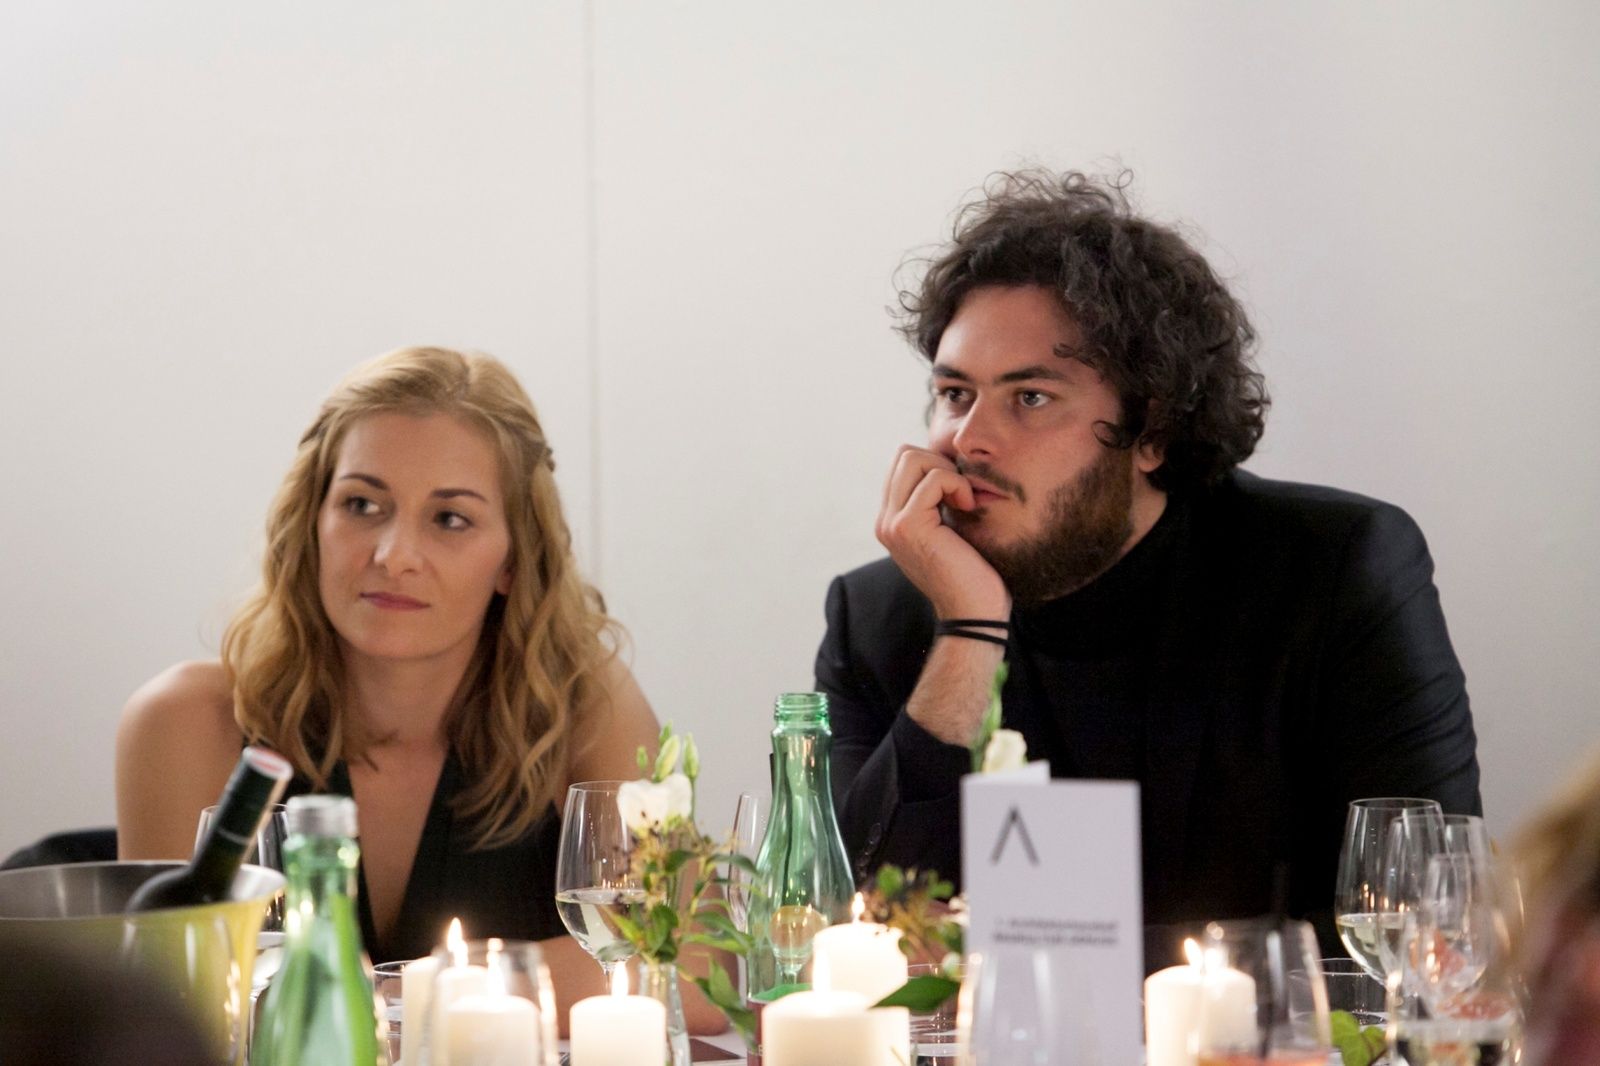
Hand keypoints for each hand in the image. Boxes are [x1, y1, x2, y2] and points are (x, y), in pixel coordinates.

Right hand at [876, 446, 1010, 619]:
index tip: (959, 492)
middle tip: (962, 493)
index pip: (904, 464)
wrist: (974, 613)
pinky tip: (967, 507)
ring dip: (947, 471)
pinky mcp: (908, 525)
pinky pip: (933, 478)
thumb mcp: (950, 532)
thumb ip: (938, 504)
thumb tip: (949, 465)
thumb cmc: (972, 575)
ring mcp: (892, 523)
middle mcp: (885, 521)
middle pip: (904, 453)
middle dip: (940, 463)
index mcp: (892, 521)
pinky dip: (957, 485)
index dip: (937, 466)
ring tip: (963, 500)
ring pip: (912, 458)